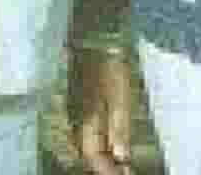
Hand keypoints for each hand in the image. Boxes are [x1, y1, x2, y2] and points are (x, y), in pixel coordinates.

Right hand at [68, 46, 134, 172]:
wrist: (95, 38)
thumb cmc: (110, 69)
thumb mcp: (120, 101)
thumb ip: (119, 131)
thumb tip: (121, 158)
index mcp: (84, 122)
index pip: (93, 157)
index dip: (108, 171)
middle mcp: (75, 120)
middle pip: (88, 152)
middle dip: (105, 165)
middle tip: (125, 170)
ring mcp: (76, 110)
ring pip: (87, 141)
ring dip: (102, 153)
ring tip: (121, 161)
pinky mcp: (79, 102)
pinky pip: (87, 128)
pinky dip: (100, 138)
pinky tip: (112, 140)